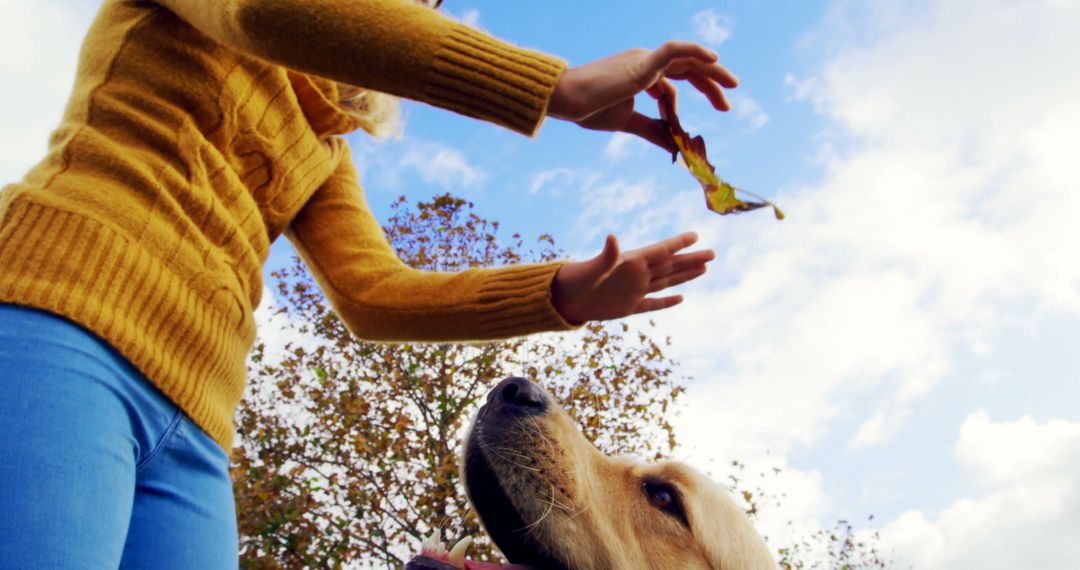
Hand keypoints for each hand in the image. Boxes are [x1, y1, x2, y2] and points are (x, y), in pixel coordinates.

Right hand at [547, 41, 738, 151]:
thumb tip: (673, 148)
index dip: (682, 108)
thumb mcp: (628, 122)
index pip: (673, 85)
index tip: (685, 134)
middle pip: (687, 69)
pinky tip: (714, 59)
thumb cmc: (590, 108)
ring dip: (712, 72)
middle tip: (726, 106)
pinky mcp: (643, 63)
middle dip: (710, 85)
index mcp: (641, 75)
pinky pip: (674, 50)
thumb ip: (652, 130)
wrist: (568, 100)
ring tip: (733, 85)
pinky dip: (695, 51)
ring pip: (688, 59)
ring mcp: (645, 60)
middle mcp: (646, 64)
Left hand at [552, 232, 714, 323]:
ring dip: (685, 275)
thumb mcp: (592, 268)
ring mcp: (634, 291)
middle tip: (712, 253)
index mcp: (631, 262)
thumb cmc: (575, 279)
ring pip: (666, 282)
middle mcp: (636, 275)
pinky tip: (681, 298)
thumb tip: (612, 236)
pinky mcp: (629, 307)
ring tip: (703, 267)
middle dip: (691, 259)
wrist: (563, 299)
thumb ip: (606, 255)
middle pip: (671, 266)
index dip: (678, 243)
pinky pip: (653, 304)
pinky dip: (667, 302)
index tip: (695, 235)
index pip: (660, 251)